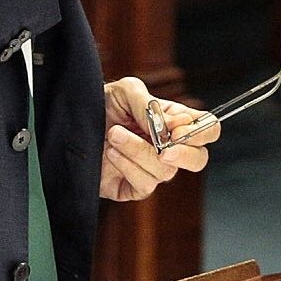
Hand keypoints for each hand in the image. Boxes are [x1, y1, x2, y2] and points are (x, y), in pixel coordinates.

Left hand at [99, 76, 218, 201]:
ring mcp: (153, 170)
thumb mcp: (126, 91)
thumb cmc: (103, 106)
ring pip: (165, 171)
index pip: (208, 129)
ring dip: (138, 151)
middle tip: (164, 145)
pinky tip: (112, 152)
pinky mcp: (134, 188)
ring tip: (114, 134)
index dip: (200, 131)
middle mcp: (169, 148)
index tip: (175, 129)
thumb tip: (170, 127)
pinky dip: (127, 166)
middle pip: (198, 159)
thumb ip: (149, 104)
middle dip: (184, 154)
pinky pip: (144, 184)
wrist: (72, 125)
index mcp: (175, 122)